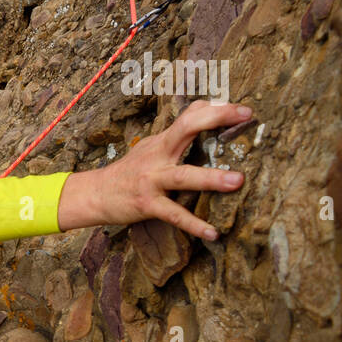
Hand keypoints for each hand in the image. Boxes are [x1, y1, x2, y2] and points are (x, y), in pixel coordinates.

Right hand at [57, 101, 251, 239]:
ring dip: (211, 178)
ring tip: (237, 181)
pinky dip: (194, 225)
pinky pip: (174, 215)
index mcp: (162, 141)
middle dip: (216, 119)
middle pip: (187, 128)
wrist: (96, 194)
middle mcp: (158, 155)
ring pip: (184, 175)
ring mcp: (152, 180)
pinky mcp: (147, 204)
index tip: (244, 109)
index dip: (216, 108)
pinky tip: (213, 233)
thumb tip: (202, 125)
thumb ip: (175, 140)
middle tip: (246, 116)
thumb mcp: (150, 149)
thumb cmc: (129, 172)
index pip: (189, 115)